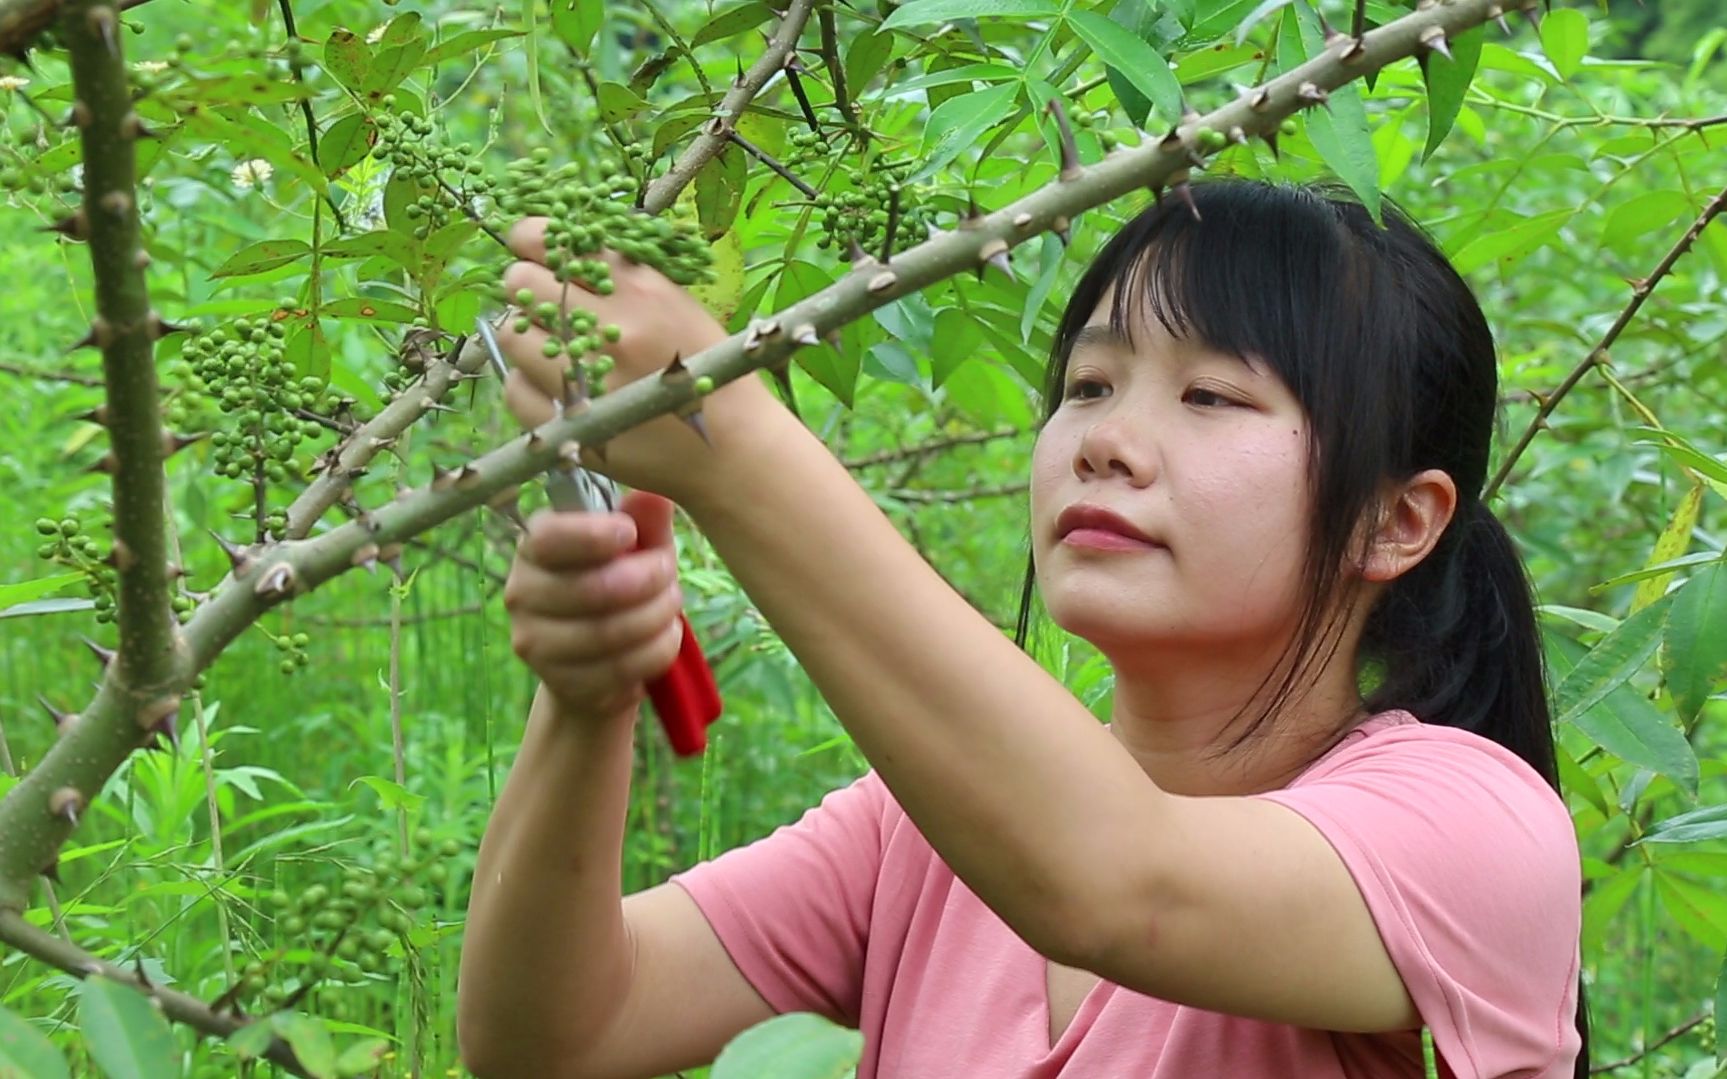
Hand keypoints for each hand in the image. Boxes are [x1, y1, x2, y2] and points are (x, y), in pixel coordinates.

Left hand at [497, 217, 781, 505]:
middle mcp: (609, 327)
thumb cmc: (710, 370)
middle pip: (521, 283)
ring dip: (526, 336)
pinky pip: (516, 390)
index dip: (530, 241)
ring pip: (512, 336)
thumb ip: (625, 278)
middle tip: (546, 305)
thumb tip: (559, 253)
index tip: (531, 250)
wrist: (733, 450)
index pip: (551, 242)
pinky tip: (559, 388)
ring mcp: (585, 379)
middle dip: (527, 288)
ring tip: (553, 348)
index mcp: (641, 288)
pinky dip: (529, 385)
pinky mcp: (569, 425)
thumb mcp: (680, 306)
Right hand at [503, 491, 686, 719]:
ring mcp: (534, 641)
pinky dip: (656, 652)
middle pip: (592, 588)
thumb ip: (645, 520)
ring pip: (608, 632)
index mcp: (534, 547)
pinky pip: (619, 668)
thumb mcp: (639, 547)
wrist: (603, 662)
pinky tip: (665, 638)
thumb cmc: (621, 583)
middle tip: (671, 577)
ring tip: (672, 609)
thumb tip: (654, 494)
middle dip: (650, 581)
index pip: (549, 538)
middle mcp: (522, 592)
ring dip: (657, 618)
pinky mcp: (557, 681)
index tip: (630, 534)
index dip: (595, 536)